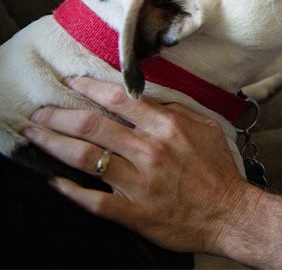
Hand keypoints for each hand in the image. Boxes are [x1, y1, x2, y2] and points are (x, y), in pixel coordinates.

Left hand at [23, 76, 251, 253]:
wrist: (230, 214)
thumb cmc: (218, 171)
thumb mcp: (206, 128)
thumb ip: (176, 111)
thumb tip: (147, 100)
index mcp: (167, 126)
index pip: (118, 99)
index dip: (89, 88)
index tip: (71, 82)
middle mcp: (150, 150)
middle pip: (92, 126)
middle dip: (58, 116)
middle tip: (39, 112)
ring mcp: (139, 182)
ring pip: (85, 158)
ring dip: (53, 144)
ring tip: (35, 135)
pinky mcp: (134, 212)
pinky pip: (93, 200)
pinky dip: (69, 190)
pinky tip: (53, 181)